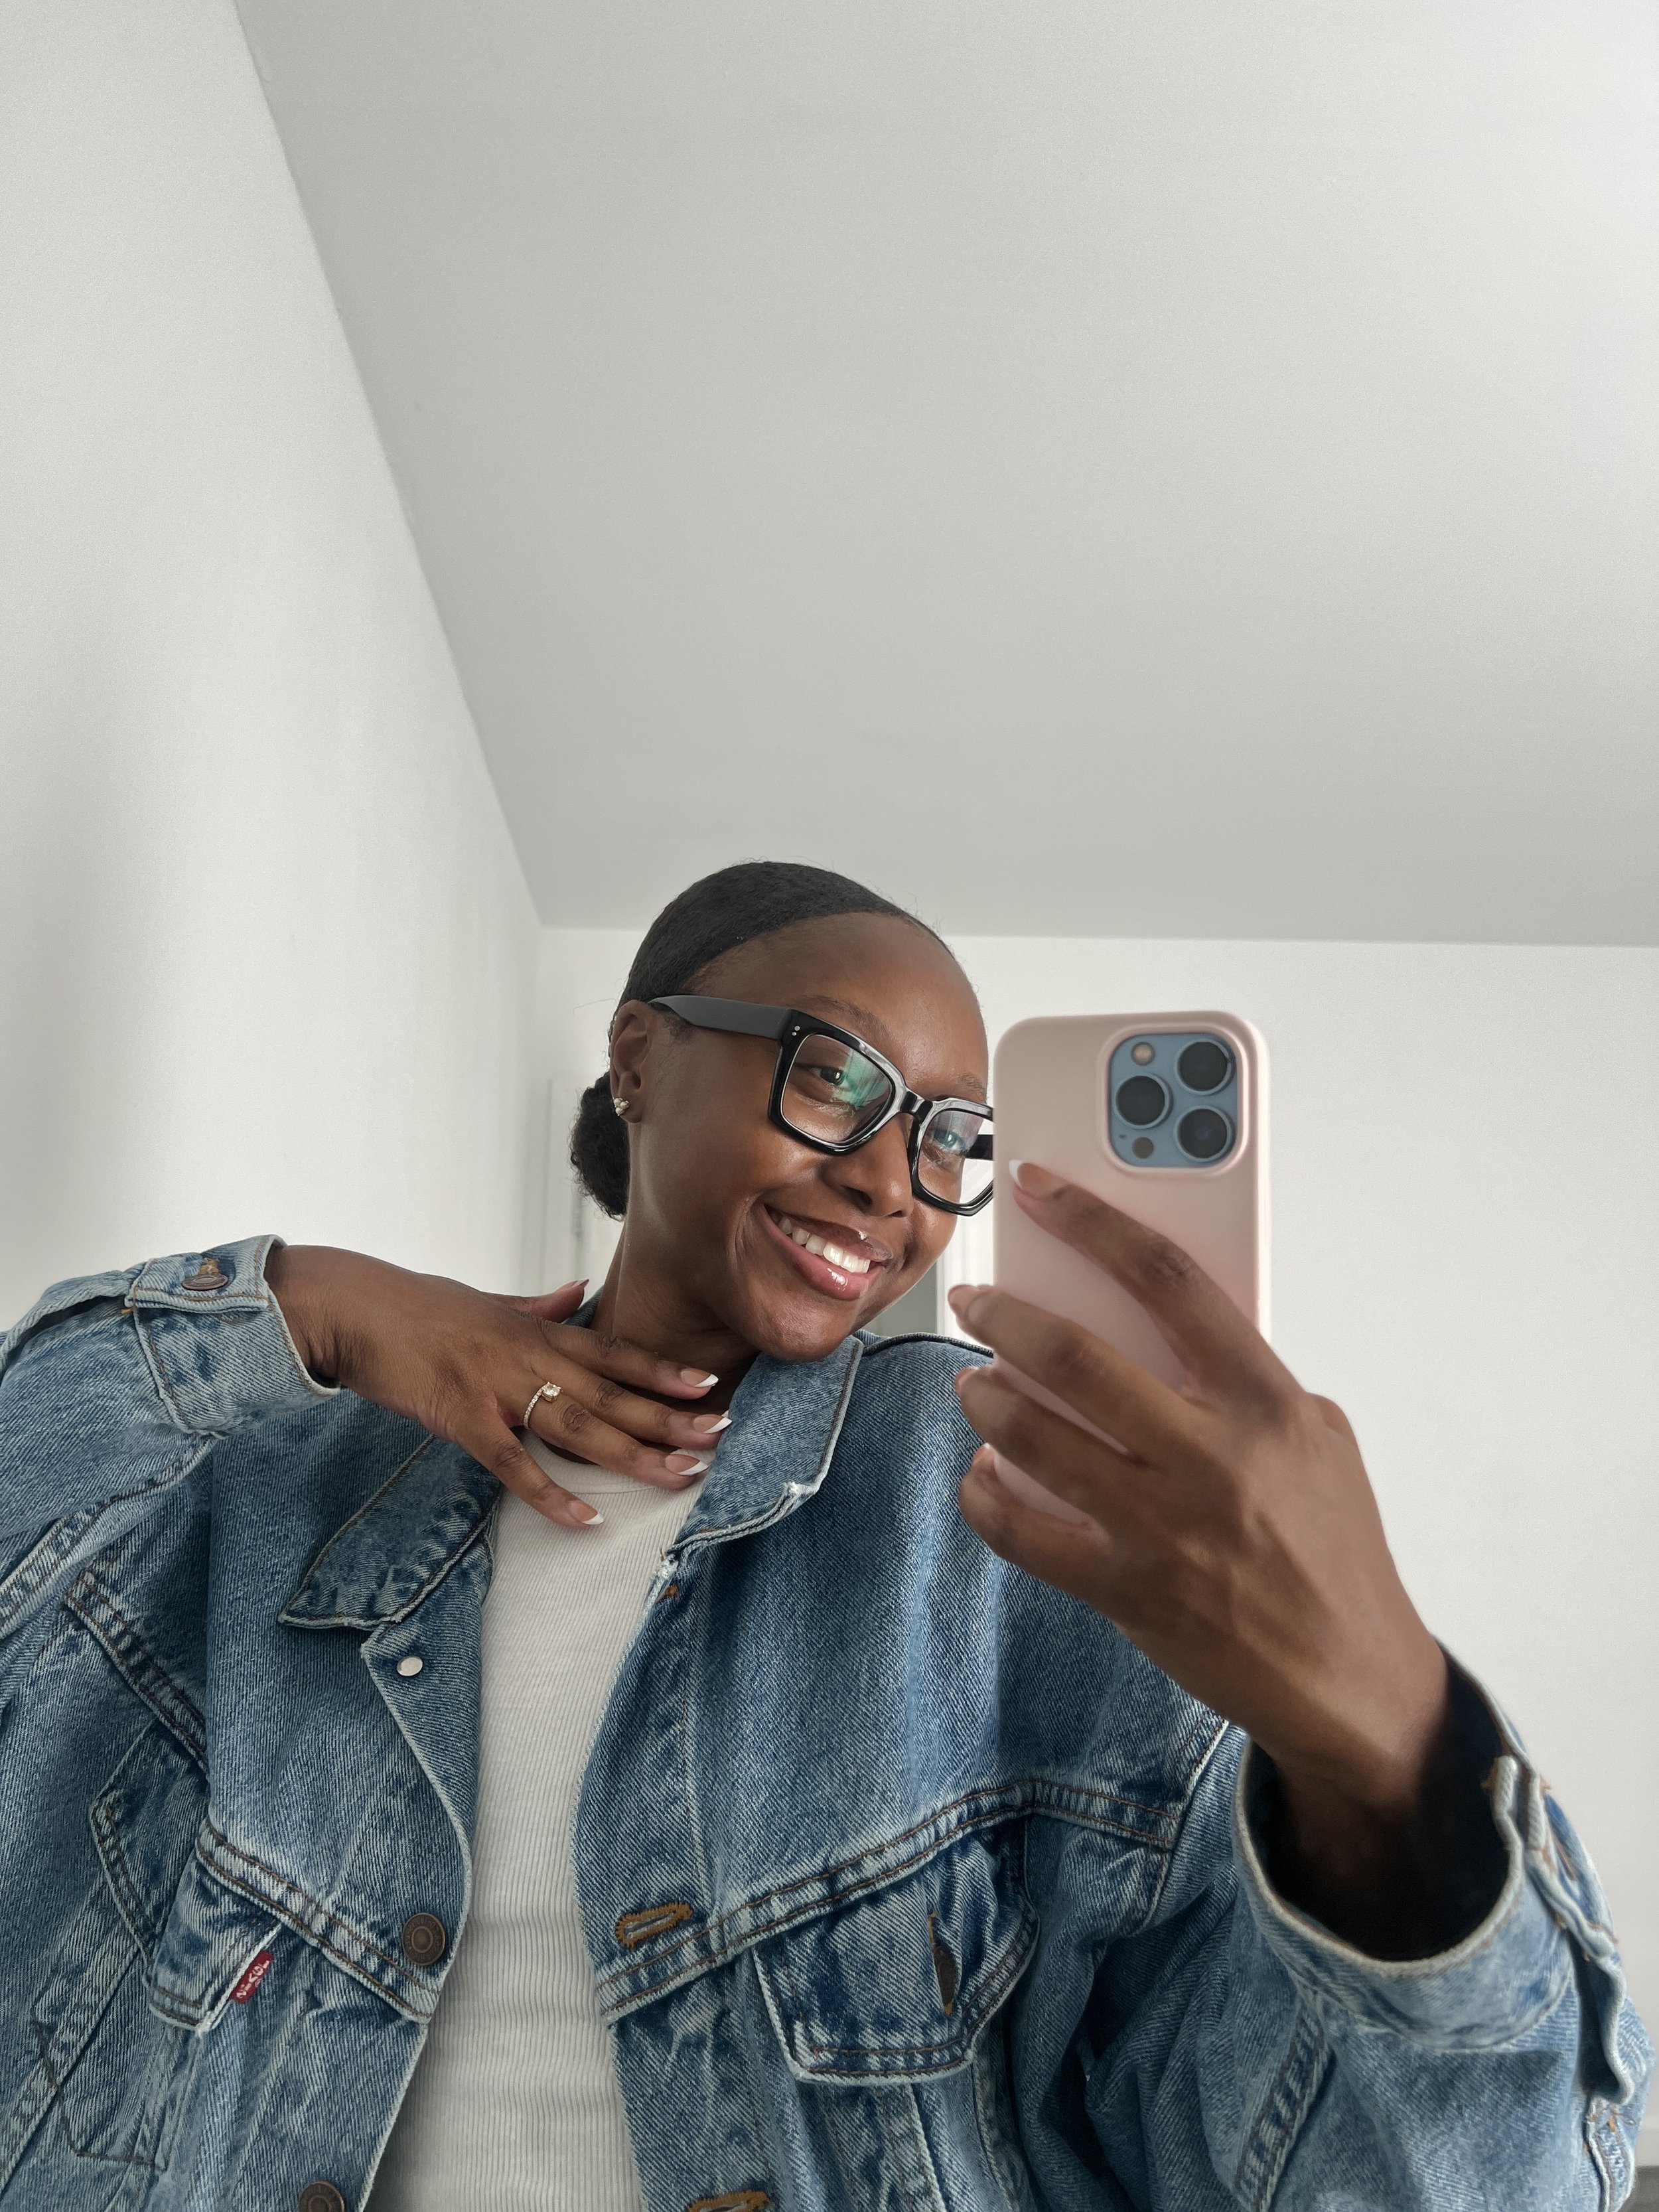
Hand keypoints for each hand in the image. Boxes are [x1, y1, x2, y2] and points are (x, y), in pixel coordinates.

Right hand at [265, 1245, 728, 1528]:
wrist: (352, 1306)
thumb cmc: (415, 1306)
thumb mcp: (485, 1299)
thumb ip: (536, 1303)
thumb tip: (575, 1290)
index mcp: (535, 1329)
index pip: (614, 1351)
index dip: (662, 1370)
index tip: (709, 1384)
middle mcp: (528, 1355)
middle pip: (611, 1392)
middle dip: (669, 1417)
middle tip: (720, 1436)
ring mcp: (497, 1386)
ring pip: (579, 1427)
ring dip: (633, 1454)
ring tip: (679, 1476)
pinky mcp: (461, 1416)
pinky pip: (514, 1464)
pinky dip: (550, 1494)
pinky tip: (585, 1519)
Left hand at [948, 1163, 1487, 1956]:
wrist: (1354, 1679)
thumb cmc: (1334, 1547)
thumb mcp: (1320, 1438)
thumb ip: (1245, 1379)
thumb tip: (1155, 1330)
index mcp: (1266, 1403)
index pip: (1170, 1281)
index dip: (1096, 1222)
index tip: (1041, 1189)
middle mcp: (1212, 1456)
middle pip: (1078, 1356)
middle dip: (1006, 1316)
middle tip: (978, 1302)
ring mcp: (1166, 1528)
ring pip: (1036, 1437)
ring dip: (987, 1399)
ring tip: (974, 1383)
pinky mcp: (1130, 1592)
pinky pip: (1026, 1534)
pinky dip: (987, 1497)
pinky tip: (981, 1477)